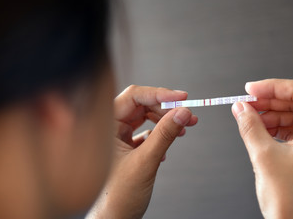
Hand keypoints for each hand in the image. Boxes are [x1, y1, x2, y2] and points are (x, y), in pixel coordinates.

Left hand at [87, 85, 197, 218]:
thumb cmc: (117, 197)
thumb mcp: (145, 162)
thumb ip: (165, 135)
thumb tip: (182, 113)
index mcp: (105, 126)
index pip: (133, 97)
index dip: (159, 94)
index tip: (181, 98)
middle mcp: (110, 129)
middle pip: (141, 106)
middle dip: (166, 109)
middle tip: (187, 115)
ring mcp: (117, 139)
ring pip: (144, 120)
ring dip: (164, 123)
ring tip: (182, 130)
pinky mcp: (125, 149)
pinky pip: (144, 134)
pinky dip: (158, 136)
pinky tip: (166, 147)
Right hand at [232, 79, 292, 218]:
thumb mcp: (264, 156)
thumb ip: (250, 125)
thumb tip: (240, 108)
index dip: (272, 86)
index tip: (251, 89)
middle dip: (269, 102)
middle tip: (246, 104)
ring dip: (271, 115)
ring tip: (249, 119)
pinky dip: (276, 128)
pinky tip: (260, 130)